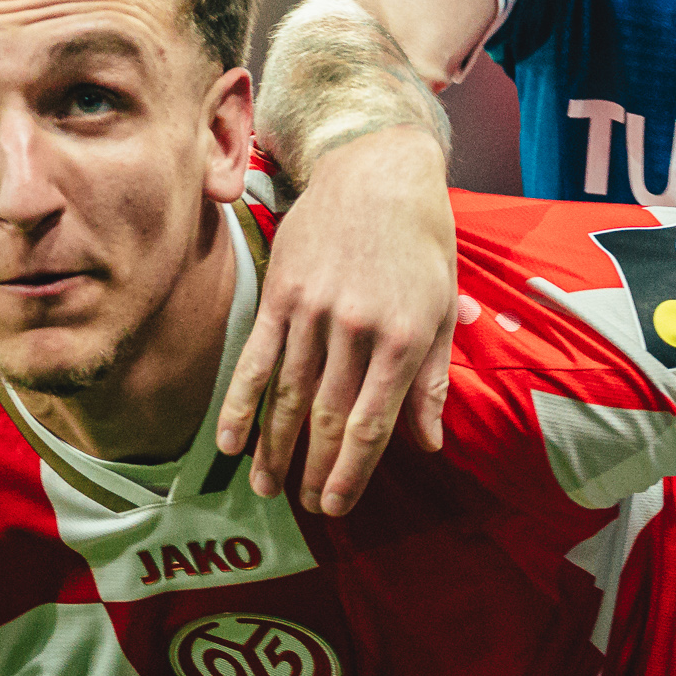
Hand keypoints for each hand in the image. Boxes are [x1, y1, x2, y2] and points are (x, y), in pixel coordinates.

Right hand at [217, 129, 455, 514]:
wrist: (376, 168)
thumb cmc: (421, 240)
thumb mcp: (444, 305)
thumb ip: (435, 379)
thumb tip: (430, 445)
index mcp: (405, 335)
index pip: (373, 421)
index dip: (353, 470)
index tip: (338, 505)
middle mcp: (357, 327)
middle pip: (327, 416)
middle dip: (316, 469)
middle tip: (307, 506)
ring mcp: (313, 310)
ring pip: (288, 395)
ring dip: (275, 449)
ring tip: (267, 488)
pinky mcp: (280, 293)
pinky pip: (256, 358)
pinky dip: (241, 403)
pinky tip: (231, 442)